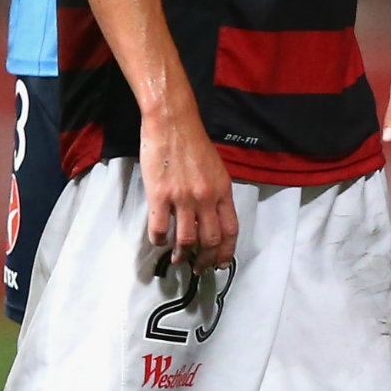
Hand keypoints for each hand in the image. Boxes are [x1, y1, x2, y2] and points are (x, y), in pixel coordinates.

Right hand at [140, 107, 237, 272]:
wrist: (172, 123)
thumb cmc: (193, 144)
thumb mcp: (216, 170)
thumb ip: (216, 194)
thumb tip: (212, 218)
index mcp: (223, 191)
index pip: (231, 230)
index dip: (226, 252)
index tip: (219, 263)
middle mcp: (206, 197)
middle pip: (211, 240)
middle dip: (205, 260)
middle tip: (198, 267)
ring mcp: (183, 197)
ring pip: (186, 239)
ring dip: (182, 255)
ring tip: (178, 260)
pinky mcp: (159, 195)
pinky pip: (160, 228)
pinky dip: (159, 240)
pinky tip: (159, 241)